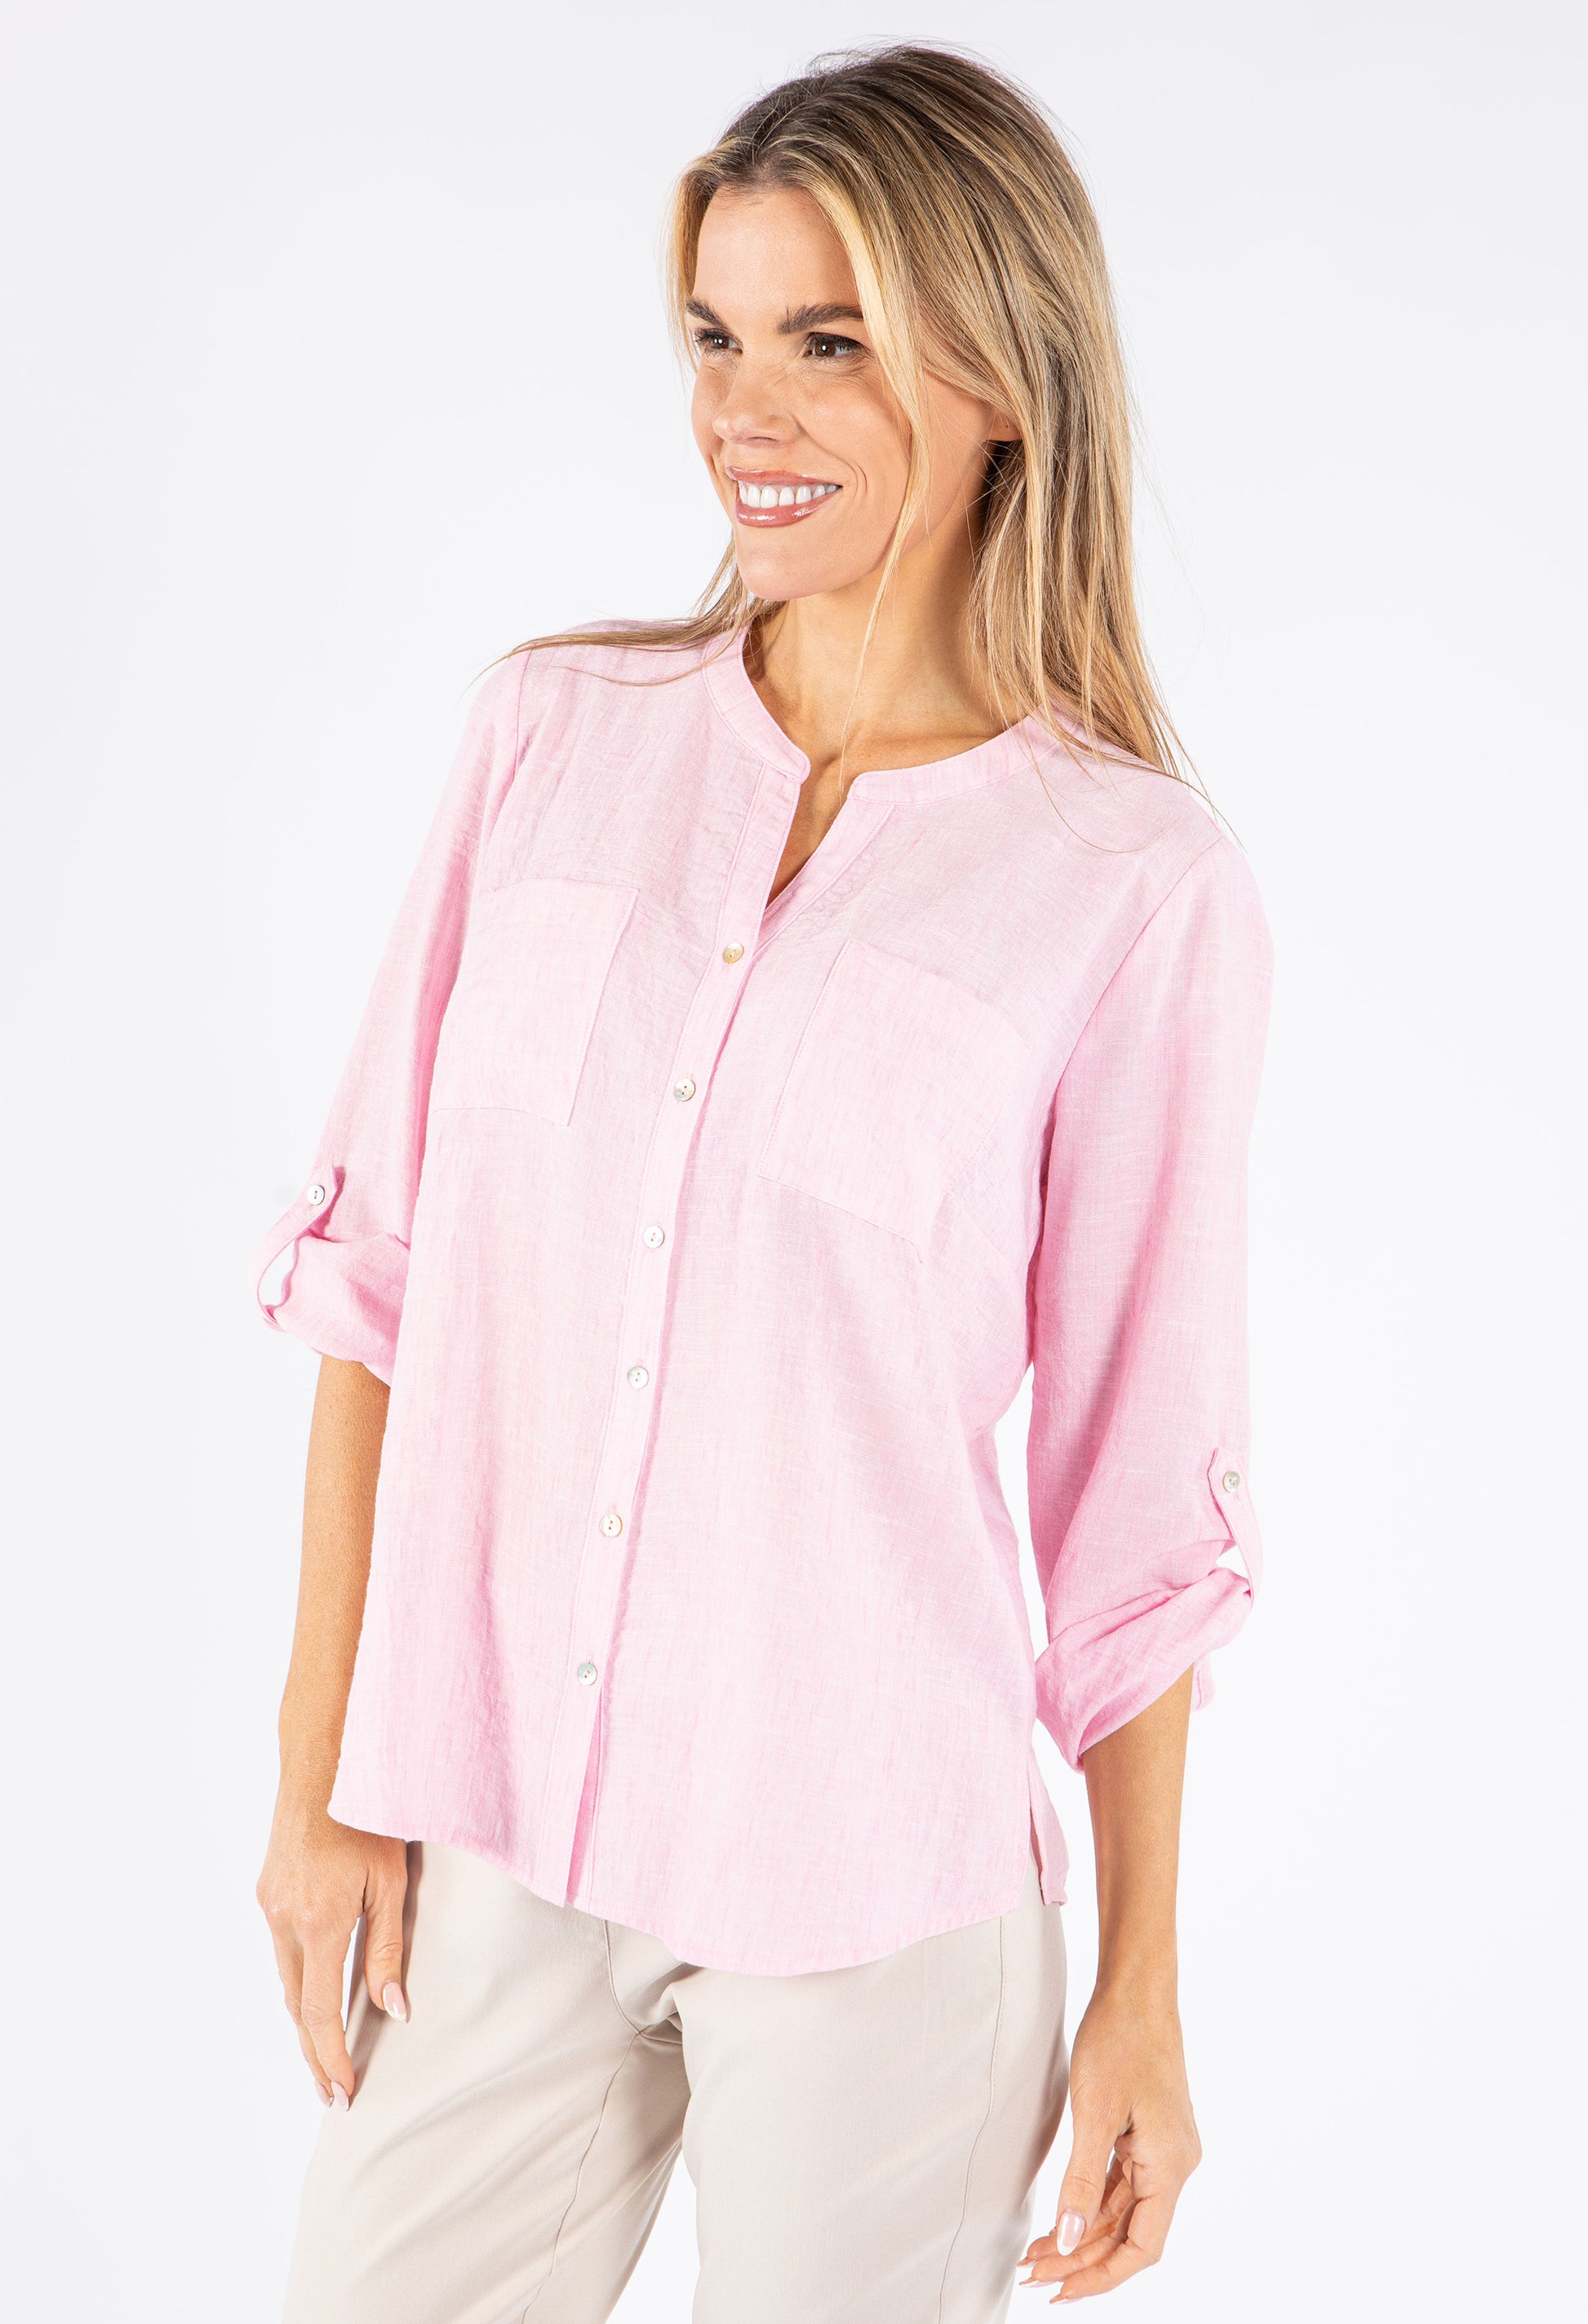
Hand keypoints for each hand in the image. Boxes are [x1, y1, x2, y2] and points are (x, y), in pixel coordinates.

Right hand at [257, 1790, 408, 2107]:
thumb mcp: (391, 1882)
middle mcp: (283, 1919)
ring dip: (303, 2020)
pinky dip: (298, 1983)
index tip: (343, 2093)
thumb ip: (389, 1948)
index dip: (332, 2056)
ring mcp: (270, 1904)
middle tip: (331, 2094)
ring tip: (324, 2057)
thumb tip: (395, 2010)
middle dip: (313, 2052)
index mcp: (318, 1920)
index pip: (320, 2010)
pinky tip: (312, 1996)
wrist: (323, 1764)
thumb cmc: (369, 1817)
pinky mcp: (267, 1891)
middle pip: (297, 2005)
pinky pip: (281, 1951)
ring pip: (286, 1979)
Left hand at [1021, 1980, 1200, 2299]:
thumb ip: (1082, 2181)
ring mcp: (1162, 2149)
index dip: (1102, 2276)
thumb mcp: (1094, 2112)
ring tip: (1037, 2254)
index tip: (1062, 2290)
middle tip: (1034, 2273)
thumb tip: (1067, 2239)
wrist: (1136, 1987)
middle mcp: (1174, 2164)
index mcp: (1171, 2166)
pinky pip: (1120, 2184)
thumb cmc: (1121, 2039)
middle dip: (1082, 2258)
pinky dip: (1090, 2203)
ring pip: (1122, 2211)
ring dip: (1082, 2234)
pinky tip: (1061, 2218)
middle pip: (1129, 2234)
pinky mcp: (1148, 2133)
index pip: (1141, 2247)